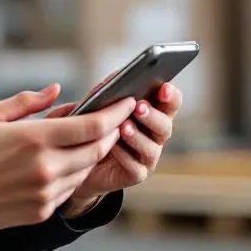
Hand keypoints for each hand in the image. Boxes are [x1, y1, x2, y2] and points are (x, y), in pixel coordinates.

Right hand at [0, 84, 135, 244]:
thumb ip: (28, 102)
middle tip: (114, 120)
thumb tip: (57, 90)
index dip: (116, 114)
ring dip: (92, 153)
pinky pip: (70, 188)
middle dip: (111, 133)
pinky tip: (63, 162)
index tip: (127, 103)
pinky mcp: (43, 210)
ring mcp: (47, 192)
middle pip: (98, 149)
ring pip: (86, 170)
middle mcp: (46, 167)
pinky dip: (73, 172)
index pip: (92, 126)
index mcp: (35, 139)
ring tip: (86, 139)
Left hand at [54, 82, 183, 217]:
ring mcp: (147, 156)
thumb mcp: (99, 104)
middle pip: (165, 125)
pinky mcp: (136, 174)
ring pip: (152, 147)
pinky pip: (135, 167)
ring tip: (123, 126)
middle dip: (153, 115)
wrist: (80, 158)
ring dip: (138, 136)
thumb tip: (117, 75)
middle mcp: (155, 134)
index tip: (164, 88)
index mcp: (153, 112)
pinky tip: (114, 147)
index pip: (170, 102)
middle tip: (139, 107)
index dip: (171, 95)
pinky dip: (125, 156)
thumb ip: (109, 91)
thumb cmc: (93, 126)